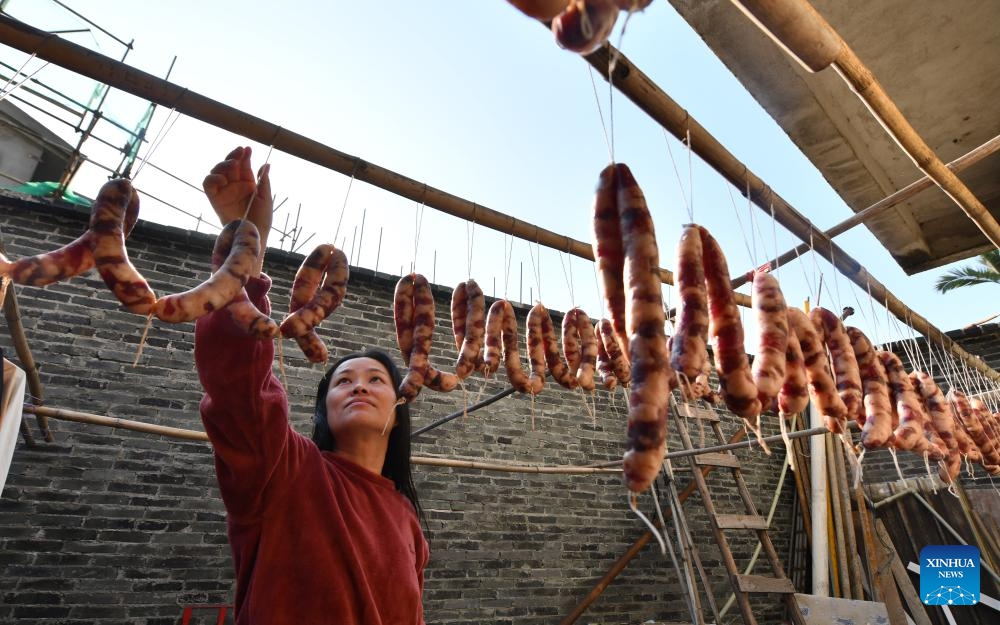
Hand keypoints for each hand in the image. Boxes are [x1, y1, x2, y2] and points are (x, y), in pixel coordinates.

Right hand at [203, 146, 272, 273]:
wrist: (252, 233)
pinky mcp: (214, 199)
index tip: (247, 148)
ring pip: (217, 171)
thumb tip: (266, 164)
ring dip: (223, 164)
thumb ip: (264, 181)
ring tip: (233, 165)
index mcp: (248, 184)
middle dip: (233, 156)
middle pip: (229, 165)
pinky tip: (223, 179)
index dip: (244, 156)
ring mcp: (224, 191)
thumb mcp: (265, 198)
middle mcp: (234, 185)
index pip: (243, 165)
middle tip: (240, 152)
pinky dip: (213, 178)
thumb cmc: (262, 219)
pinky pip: (208, 184)